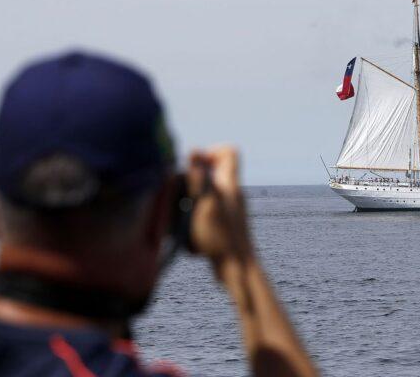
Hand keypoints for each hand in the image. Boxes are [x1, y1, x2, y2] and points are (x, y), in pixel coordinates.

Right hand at [187, 146, 255, 279]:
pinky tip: (190, 234)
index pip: (229, 152)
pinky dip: (194, 218)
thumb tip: (194, 150)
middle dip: (192, 181)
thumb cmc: (222, 238)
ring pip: (205, 193)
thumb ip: (199, 179)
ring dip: (190, 202)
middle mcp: (232, 193)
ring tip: (182, 219)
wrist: (238, 269)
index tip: (195, 167)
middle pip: (212, 172)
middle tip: (181, 197)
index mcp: (230, 184)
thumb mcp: (206, 204)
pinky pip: (205, 211)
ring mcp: (229, 209)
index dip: (210, 152)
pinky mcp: (224, 223)